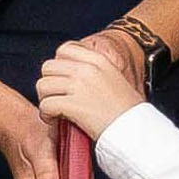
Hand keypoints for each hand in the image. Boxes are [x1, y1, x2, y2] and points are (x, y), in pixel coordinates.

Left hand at [33, 36, 150, 130]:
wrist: (135, 129)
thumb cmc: (128, 111)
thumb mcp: (116, 79)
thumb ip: (95, 73)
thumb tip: (72, 76)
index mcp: (98, 60)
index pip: (64, 50)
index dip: (58, 66)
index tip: (62, 81)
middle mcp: (87, 69)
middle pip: (48, 67)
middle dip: (48, 83)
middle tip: (55, 98)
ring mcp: (79, 86)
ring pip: (43, 85)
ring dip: (45, 99)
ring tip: (54, 111)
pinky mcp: (73, 105)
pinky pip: (45, 104)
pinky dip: (46, 114)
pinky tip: (54, 121)